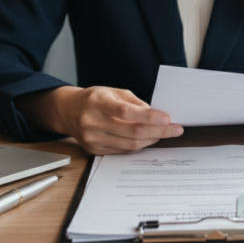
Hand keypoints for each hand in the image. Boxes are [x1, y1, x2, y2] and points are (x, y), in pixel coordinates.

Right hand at [21, 86, 183, 154]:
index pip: (126, 112)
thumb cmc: (94, 98)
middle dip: (158, 131)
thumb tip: (156, 115)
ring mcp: (92, 138)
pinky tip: (149, 138)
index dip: (149, 117)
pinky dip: (139, 145)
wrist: (68, 111)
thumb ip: (134, 102)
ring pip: (129, 144)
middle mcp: (92, 121)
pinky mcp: (94, 150)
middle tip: (175, 129)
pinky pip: (123, 150)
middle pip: (131, 131)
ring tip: (164, 133)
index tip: (167, 118)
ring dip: (151, 139)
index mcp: (97, 102)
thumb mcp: (113, 92)